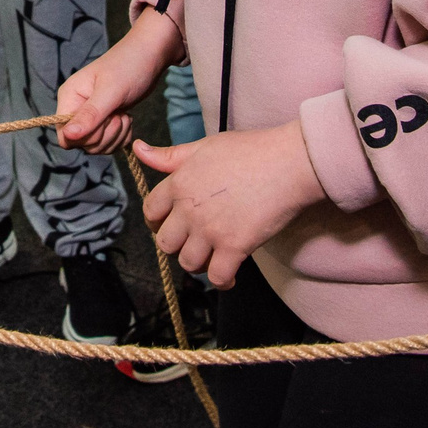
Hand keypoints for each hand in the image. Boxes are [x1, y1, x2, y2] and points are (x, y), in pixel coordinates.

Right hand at [57, 14, 180, 153]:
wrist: (149, 55)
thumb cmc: (129, 66)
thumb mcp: (111, 91)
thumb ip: (89, 115)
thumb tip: (68, 135)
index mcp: (70, 97)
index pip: (65, 135)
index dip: (84, 138)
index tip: (104, 121)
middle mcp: (76, 108)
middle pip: (82, 143)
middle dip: (105, 135)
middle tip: (119, 114)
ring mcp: (90, 115)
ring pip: (96, 146)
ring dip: (115, 136)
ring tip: (125, 115)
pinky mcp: (105, 120)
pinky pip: (109, 143)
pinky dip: (121, 137)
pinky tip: (128, 119)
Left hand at [134, 121, 326, 289]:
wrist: (289, 162)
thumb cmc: (250, 150)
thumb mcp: (204, 146)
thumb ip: (170, 155)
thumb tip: (138, 149)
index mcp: (179, 183)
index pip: (150, 211)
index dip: (157, 220)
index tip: (169, 223)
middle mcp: (189, 209)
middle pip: (166, 243)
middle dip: (177, 245)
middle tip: (193, 242)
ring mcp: (210, 230)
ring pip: (188, 263)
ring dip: (198, 263)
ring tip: (211, 257)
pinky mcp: (235, 247)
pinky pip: (217, 276)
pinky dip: (222, 281)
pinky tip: (230, 276)